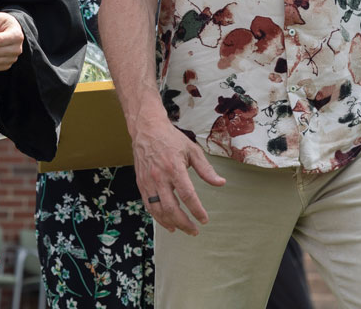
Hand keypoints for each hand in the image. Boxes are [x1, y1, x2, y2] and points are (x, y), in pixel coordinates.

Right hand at [132, 114, 224, 234]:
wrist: (147, 130)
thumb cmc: (171, 139)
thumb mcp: (192, 150)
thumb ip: (206, 169)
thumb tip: (220, 183)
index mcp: (174, 168)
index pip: (187, 195)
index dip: (196, 210)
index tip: (204, 219)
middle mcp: (159, 177)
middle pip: (172, 208)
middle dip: (184, 223)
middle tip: (194, 231)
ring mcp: (148, 181)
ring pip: (158, 210)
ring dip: (170, 223)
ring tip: (181, 229)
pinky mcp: (141, 183)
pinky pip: (148, 205)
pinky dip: (157, 217)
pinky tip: (166, 222)